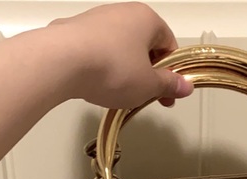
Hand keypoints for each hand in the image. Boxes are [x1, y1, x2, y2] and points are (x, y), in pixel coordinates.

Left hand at [48, 2, 193, 108]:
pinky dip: (103, 68)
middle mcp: (122, 12)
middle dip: (148, 73)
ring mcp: (97, 19)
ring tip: (121, 95)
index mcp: (147, 18)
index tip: (169, 94)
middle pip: (144, 46)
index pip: (169, 45)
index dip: (172, 74)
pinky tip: (99, 85)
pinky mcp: (76, 31)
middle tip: (147, 98)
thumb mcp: (149, 85)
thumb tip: (185, 86)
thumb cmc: (112, 68)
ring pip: (121, 49)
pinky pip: (98, 51)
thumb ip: (169, 85)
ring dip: (126, 72)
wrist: (62, 61)